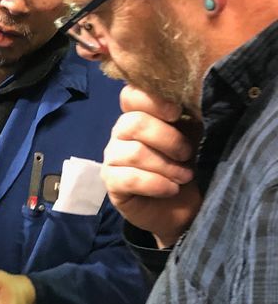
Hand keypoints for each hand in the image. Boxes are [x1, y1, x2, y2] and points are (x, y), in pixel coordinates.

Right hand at [102, 86, 202, 247]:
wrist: (180, 208)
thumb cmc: (184, 167)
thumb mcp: (192, 138)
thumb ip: (186, 119)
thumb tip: (192, 102)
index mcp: (139, 116)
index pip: (130, 96)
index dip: (151, 100)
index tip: (176, 113)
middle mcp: (121, 134)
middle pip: (133, 123)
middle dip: (168, 139)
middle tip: (187, 155)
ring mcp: (112, 159)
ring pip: (133, 152)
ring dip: (166, 166)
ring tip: (184, 177)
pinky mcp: (111, 183)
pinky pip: (129, 178)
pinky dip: (156, 184)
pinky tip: (170, 189)